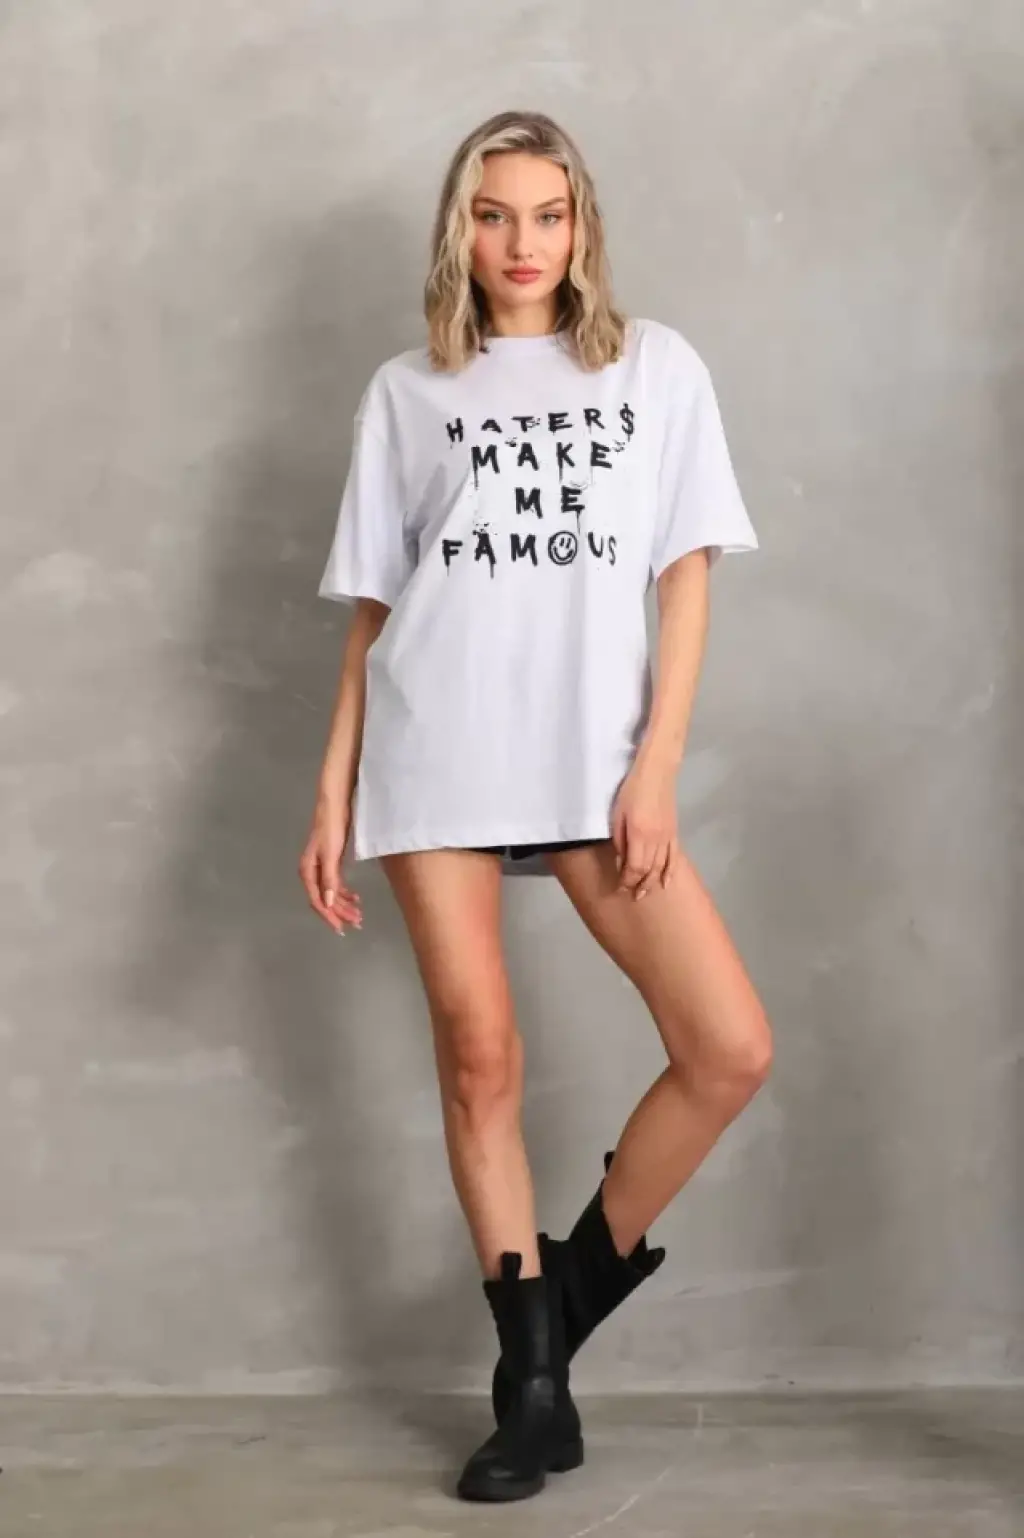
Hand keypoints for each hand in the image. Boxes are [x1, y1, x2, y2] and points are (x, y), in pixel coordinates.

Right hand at [298, 791, 362, 934]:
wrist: (335, 804)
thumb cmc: (332, 827)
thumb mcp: (330, 854)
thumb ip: (329, 879)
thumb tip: (327, 904)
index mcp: (308, 871)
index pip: (317, 901)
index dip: (329, 916)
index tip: (341, 928)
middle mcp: (312, 872)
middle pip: (325, 900)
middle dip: (340, 913)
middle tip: (357, 922)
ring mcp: (321, 867)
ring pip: (331, 893)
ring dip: (344, 904)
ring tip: (359, 914)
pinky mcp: (331, 862)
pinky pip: (336, 884)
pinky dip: (345, 892)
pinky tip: (355, 897)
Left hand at [610, 754, 679, 899]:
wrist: (657, 772)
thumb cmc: (631, 790)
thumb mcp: (618, 814)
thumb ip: (619, 840)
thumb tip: (621, 863)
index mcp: (639, 834)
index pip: (635, 867)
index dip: (628, 880)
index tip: (620, 888)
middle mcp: (656, 840)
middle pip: (649, 870)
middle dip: (639, 885)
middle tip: (632, 896)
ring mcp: (667, 837)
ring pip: (661, 867)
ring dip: (652, 883)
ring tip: (644, 894)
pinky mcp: (674, 832)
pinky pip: (674, 857)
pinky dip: (670, 872)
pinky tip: (667, 883)